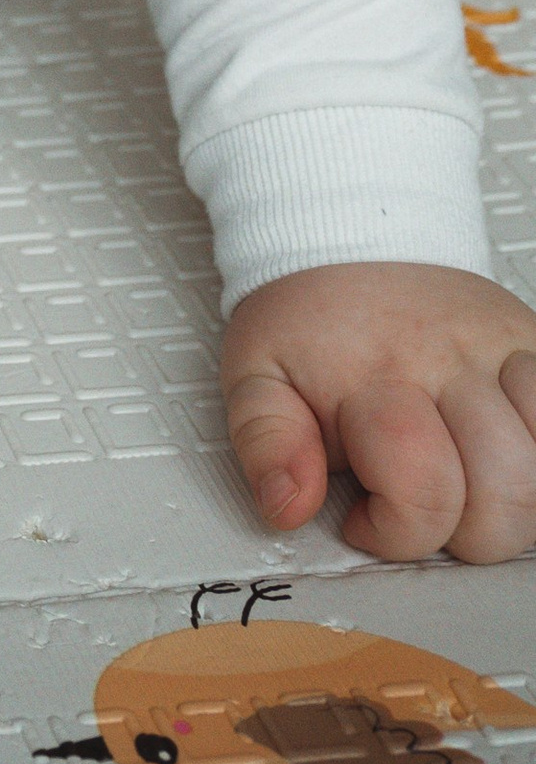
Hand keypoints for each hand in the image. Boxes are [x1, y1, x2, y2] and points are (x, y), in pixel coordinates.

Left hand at [223, 263, 535, 559]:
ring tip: (463, 483)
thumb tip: (288, 504)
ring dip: (510, 502)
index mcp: (376, 374)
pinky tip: (505, 453)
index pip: (422, 488)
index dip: (396, 530)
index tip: (364, 517)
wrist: (346, 234)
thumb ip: (265, 443)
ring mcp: (503, 350)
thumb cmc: (306, 317)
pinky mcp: (535, 345)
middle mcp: (451, 361)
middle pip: (502, 494)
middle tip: (417, 502)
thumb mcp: (256, 375)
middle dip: (461, 530)